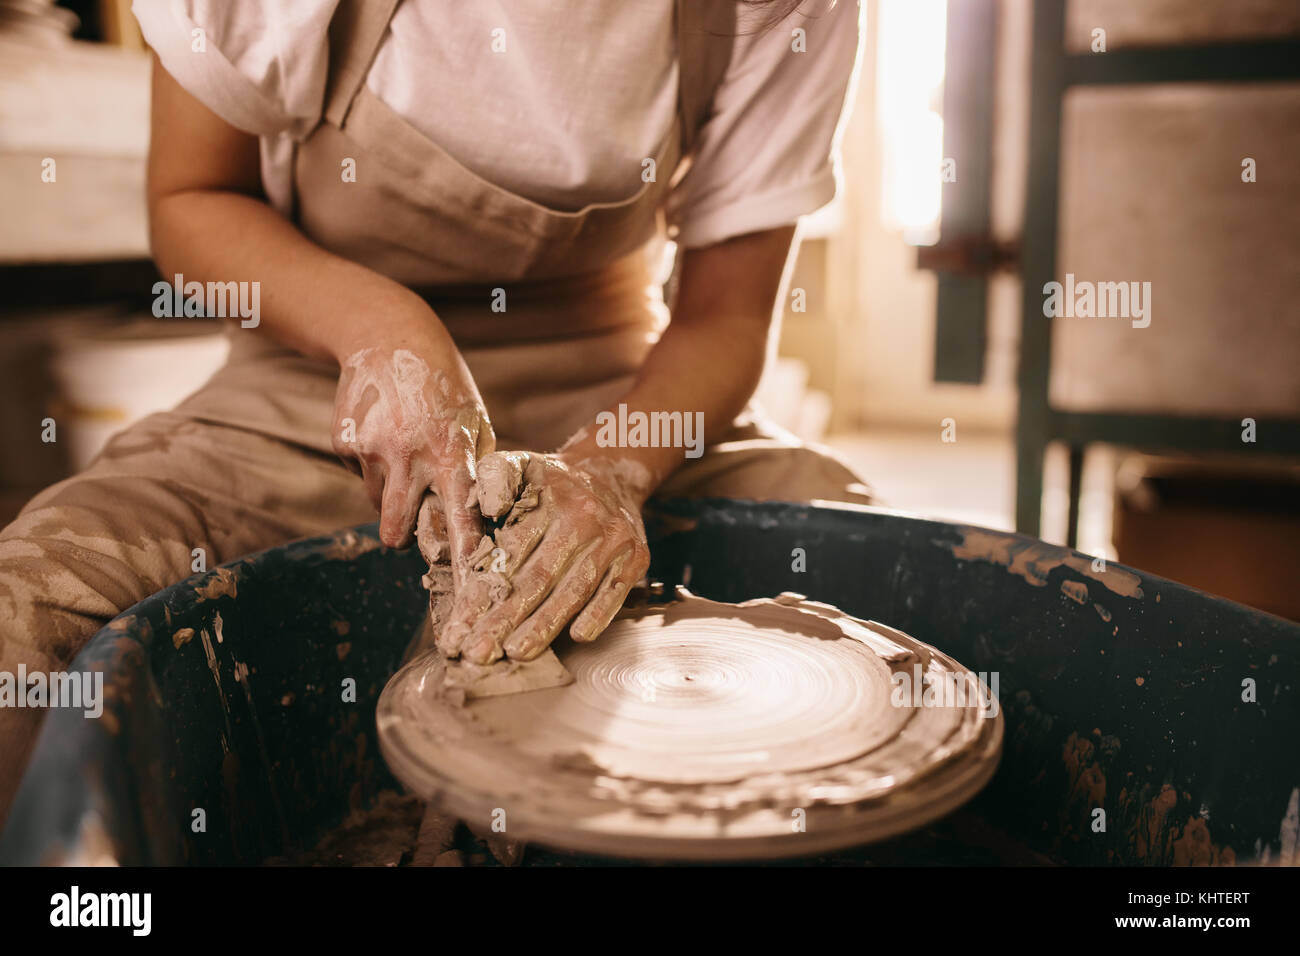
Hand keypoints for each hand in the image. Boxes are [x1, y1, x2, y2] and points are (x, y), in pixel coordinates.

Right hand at [331, 339, 494, 589]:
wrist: (389, 336)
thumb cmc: (445, 388)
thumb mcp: (474, 423)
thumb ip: (476, 472)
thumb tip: (480, 526)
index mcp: (453, 454)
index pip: (461, 521)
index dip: (464, 560)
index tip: (470, 595)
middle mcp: (411, 456)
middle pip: (396, 531)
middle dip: (402, 536)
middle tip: (412, 520)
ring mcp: (373, 450)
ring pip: (377, 503)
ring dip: (389, 494)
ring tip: (403, 451)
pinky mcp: (345, 443)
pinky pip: (359, 475)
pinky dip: (371, 464)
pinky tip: (382, 430)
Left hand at [438, 450, 653, 662]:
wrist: (611, 473)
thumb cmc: (550, 484)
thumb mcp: (519, 464)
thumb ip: (493, 479)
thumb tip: (488, 509)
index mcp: (545, 499)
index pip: (507, 553)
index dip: (479, 593)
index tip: (456, 629)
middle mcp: (581, 518)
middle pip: (537, 577)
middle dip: (504, 619)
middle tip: (477, 653)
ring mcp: (611, 539)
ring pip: (574, 589)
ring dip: (545, 625)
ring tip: (517, 653)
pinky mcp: (636, 556)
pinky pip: (616, 590)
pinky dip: (599, 614)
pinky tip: (577, 637)